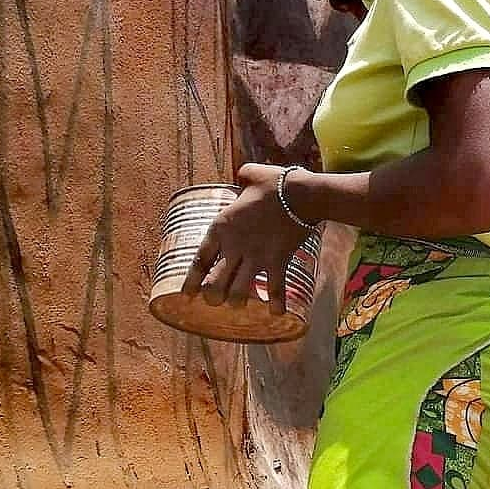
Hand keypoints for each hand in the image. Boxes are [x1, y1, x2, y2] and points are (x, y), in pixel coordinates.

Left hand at [183, 163, 311, 309]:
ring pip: (239, 291)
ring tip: (237, 304)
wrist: (302, 194)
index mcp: (221, 227)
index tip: (187, 294)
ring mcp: (256, 256)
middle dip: (212, 297)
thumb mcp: (251, 175)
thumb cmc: (275, 183)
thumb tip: (242, 176)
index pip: (199, 260)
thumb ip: (242, 178)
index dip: (191, 281)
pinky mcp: (278, 261)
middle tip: (214, 300)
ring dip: (237, 301)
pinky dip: (277, 302)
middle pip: (214, 284)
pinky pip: (275, 288)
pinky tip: (277, 313)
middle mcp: (234, 246)